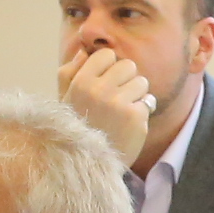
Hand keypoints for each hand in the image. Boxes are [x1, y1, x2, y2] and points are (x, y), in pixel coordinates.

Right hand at [58, 46, 157, 163]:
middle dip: (125, 80)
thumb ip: (70, 71)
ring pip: (142, 82)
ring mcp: (118, 104)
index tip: (104, 83)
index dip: (108, 68)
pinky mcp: (136, 117)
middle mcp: (98, 90)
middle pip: (128, 65)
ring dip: (136, 95)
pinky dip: (142, 112)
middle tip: (115, 99)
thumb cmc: (77, 125)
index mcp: (80, 82)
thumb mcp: (64, 97)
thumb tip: (85, 50)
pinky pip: (148, 101)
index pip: (106, 55)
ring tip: (122, 112)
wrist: (89, 162)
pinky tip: (129, 124)